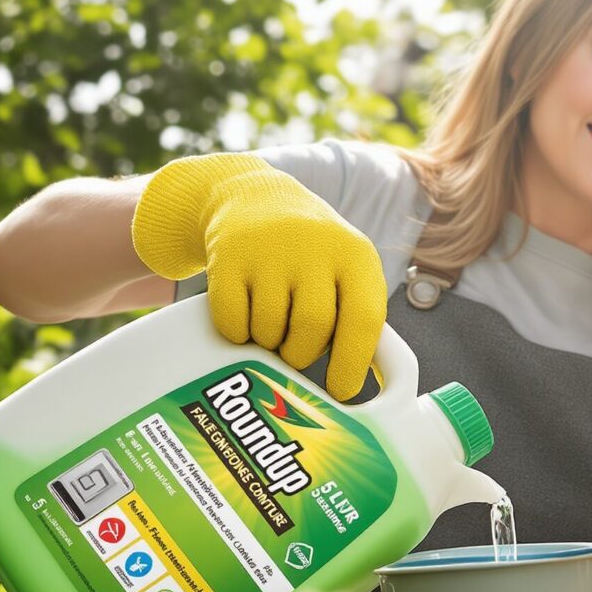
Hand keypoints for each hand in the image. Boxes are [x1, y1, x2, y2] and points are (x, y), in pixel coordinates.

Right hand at [131, 153, 386, 399]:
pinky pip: (232, 323)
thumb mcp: (347, 269)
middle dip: (301, 354)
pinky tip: (245, 314)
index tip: (340, 392)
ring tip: (271, 325)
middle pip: (313, 329)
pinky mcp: (228, 259)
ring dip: (268, 343)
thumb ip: (358, 317)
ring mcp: (268, 252)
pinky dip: (236, 333)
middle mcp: (314, 250)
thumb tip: (359, 387)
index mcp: (356, 256)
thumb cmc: (310, 253)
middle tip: (294, 352)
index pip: (363, 318)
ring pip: (270, 331)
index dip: (351, 363)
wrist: (253, 198)